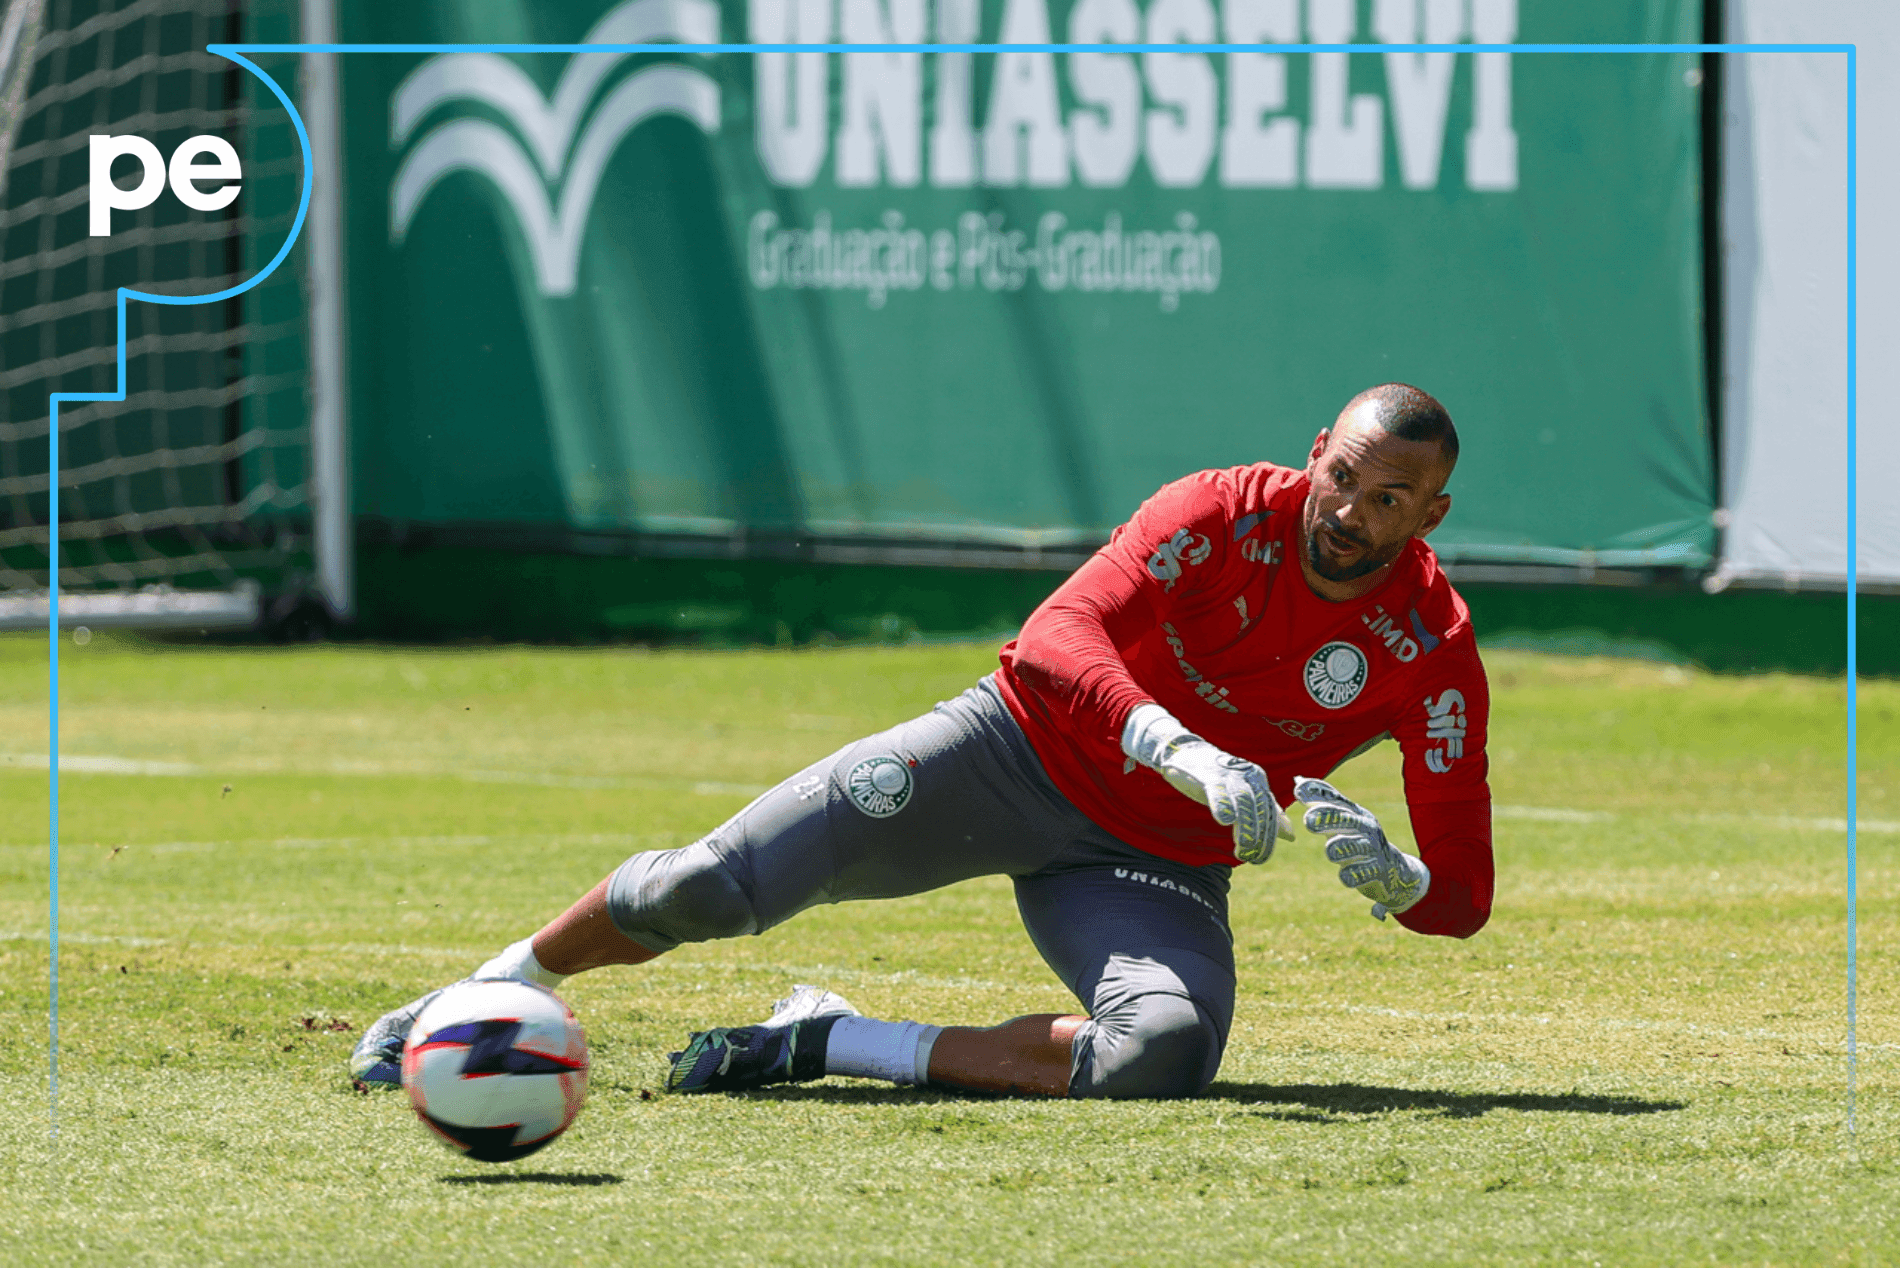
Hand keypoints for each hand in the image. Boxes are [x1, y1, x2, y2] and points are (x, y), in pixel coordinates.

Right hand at [1122, 704, 1291, 862]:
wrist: (1187, 752)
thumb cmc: (1217, 776)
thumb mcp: (1245, 793)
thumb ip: (1265, 811)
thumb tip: (1291, 836)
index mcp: (1259, 781)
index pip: (1269, 813)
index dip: (1268, 837)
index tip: (1262, 857)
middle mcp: (1249, 776)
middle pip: (1259, 810)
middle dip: (1258, 837)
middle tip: (1252, 857)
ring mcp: (1230, 775)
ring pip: (1244, 803)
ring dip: (1245, 828)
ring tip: (1242, 849)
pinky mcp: (1210, 775)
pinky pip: (1219, 791)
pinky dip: (1224, 805)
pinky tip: (1225, 821)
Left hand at [1293, 776, 1429, 919]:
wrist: (1393, 870)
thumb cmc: (1359, 840)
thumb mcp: (1344, 820)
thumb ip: (1323, 802)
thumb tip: (1298, 780)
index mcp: (1355, 813)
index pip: (1335, 799)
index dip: (1317, 793)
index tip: (1298, 790)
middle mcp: (1366, 827)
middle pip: (1346, 819)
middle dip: (1327, 818)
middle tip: (1308, 820)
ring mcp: (1374, 848)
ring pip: (1353, 845)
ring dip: (1339, 848)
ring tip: (1331, 851)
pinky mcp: (1378, 870)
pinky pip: (1362, 873)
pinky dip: (1352, 875)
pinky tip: (1345, 875)